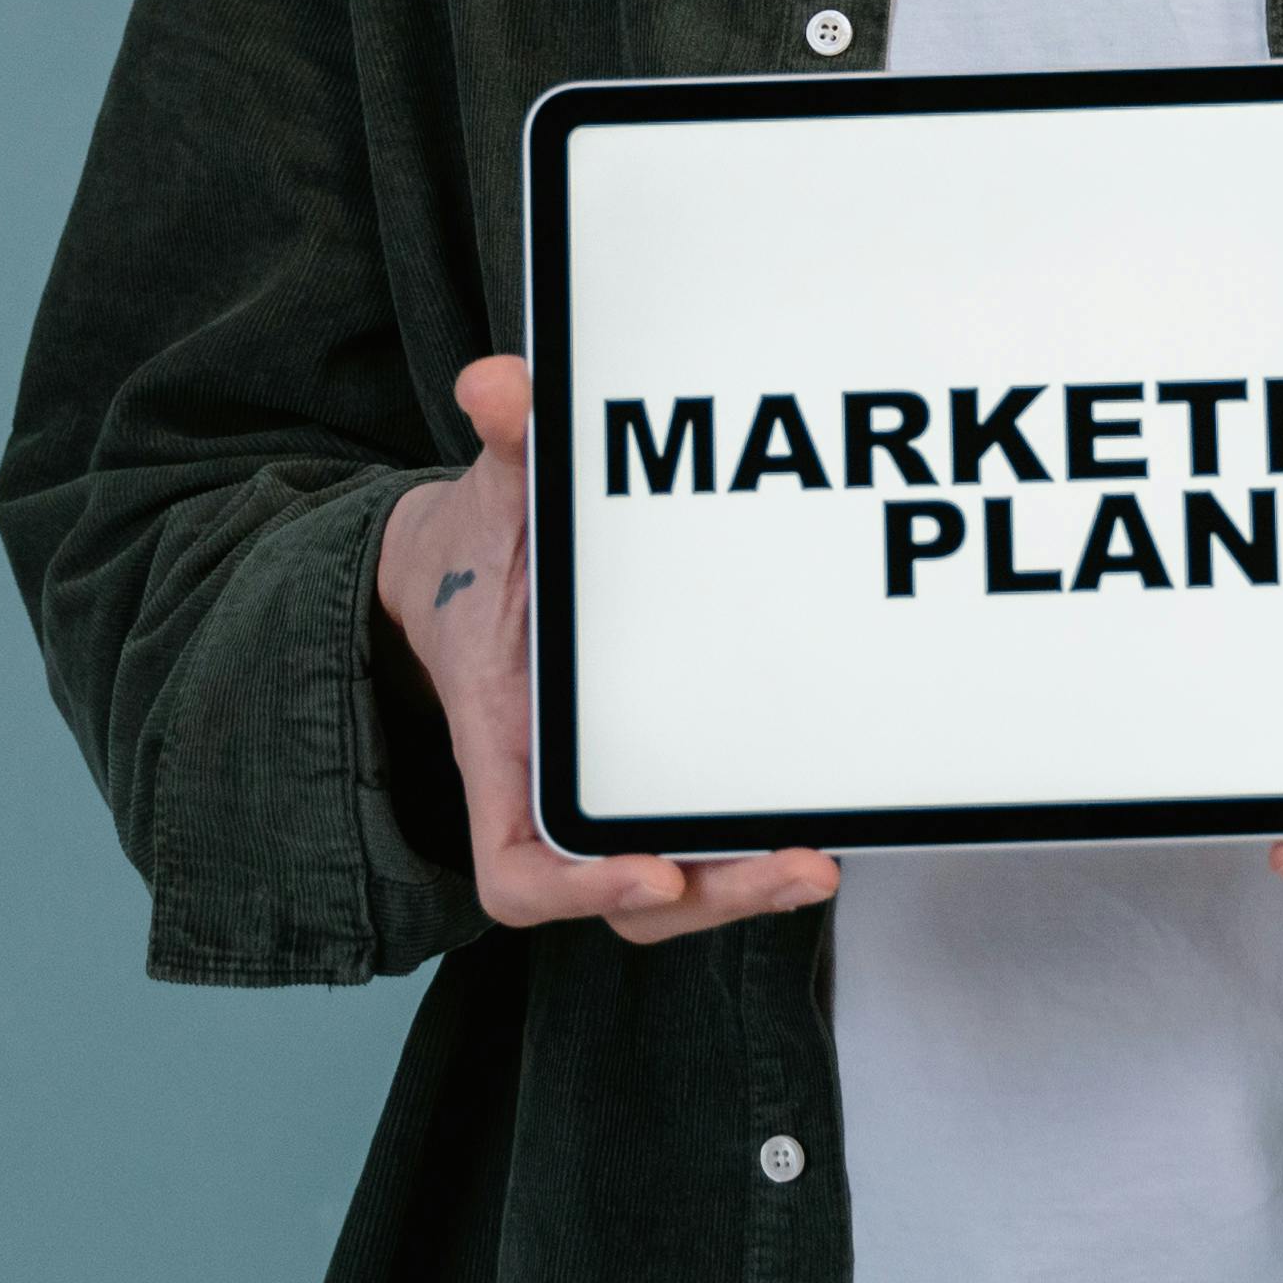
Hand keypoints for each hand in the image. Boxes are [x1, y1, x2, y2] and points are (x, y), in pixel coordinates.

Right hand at [380, 354, 839, 946]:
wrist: (463, 572)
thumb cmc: (476, 550)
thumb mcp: (489, 490)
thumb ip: (505, 441)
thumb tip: (498, 386)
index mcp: (501, 746)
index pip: (518, 871)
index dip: (579, 888)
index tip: (652, 868)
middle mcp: (552, 790)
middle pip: (627, 896)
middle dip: (712, 896)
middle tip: (797, 865)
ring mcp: (604, 792)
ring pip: (671, 886)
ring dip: (742, 889)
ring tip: (818, 862)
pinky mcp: (650, 775)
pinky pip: (696, 838)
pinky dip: (747, 846)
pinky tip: (819, 818)